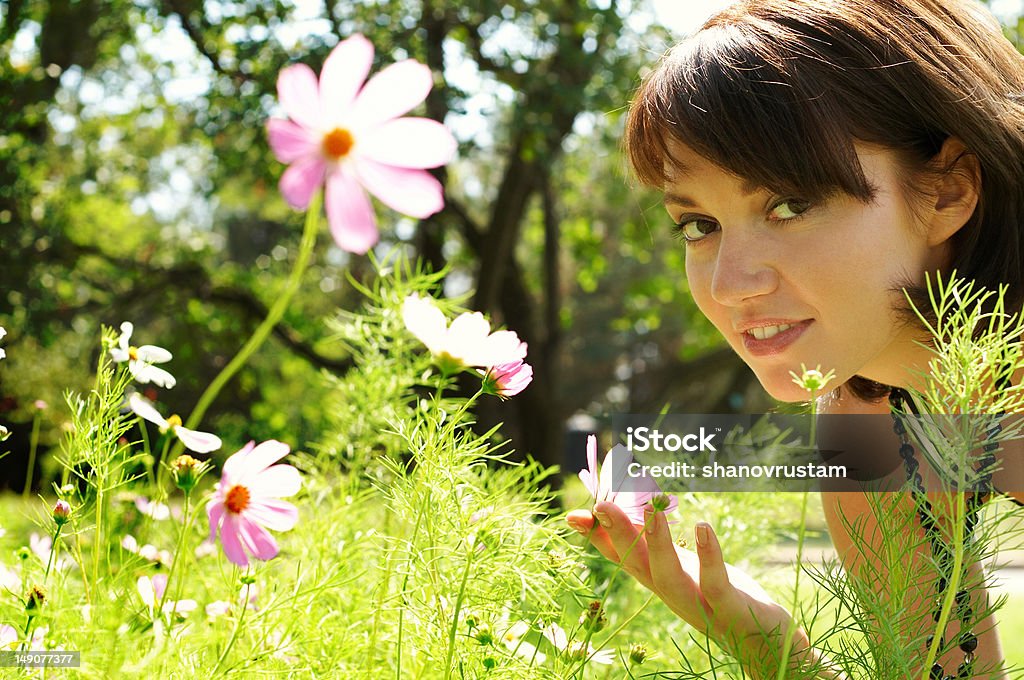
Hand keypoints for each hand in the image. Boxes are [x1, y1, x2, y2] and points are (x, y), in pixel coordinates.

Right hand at [566, 501, 807, 675]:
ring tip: (650, 510)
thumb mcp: (683, 569)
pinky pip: (715, 583)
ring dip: (657, 545)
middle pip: (637, 566)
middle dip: (618, 535)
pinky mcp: (730, 608)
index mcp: (660, 582)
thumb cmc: (720, 598)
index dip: (597, 538)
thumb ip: (653, 545)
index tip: (573, 515)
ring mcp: (699, 604)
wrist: (766, 644)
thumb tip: (627, 518)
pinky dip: (709, 556)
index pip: (622, 558)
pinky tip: (703, 527)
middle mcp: (672, 595)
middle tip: (600, 505)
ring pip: (669, 577)